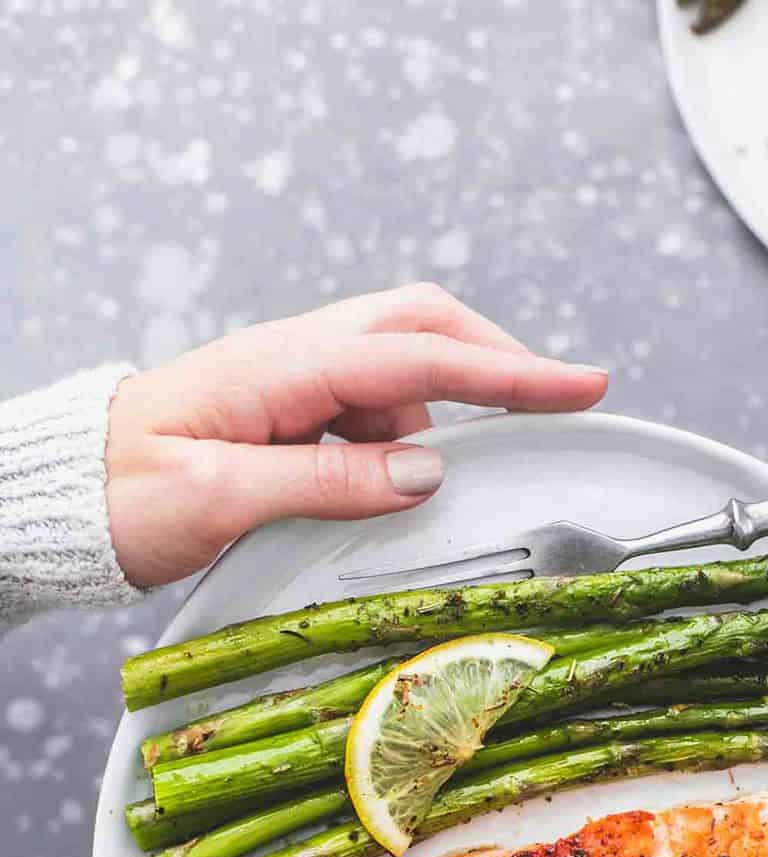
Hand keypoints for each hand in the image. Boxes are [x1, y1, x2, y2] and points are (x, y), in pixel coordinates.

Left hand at [105, 284, 606, 588]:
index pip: (418, 357)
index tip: (580, 386)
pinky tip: (392, 492)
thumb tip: (425, 474)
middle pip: (421, 327)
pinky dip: (401, 446)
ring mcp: (294, 380)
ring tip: (443, 491)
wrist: (66, 493)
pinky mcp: (290, 411)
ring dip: (439, 419)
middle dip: (498, 361)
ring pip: (401, 374)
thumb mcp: (221, 499)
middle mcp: (296, 358)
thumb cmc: (123, 494)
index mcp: (284, 367)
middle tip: (561, 400)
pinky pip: (370, 414)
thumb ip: (326, 482)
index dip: (508, 374)